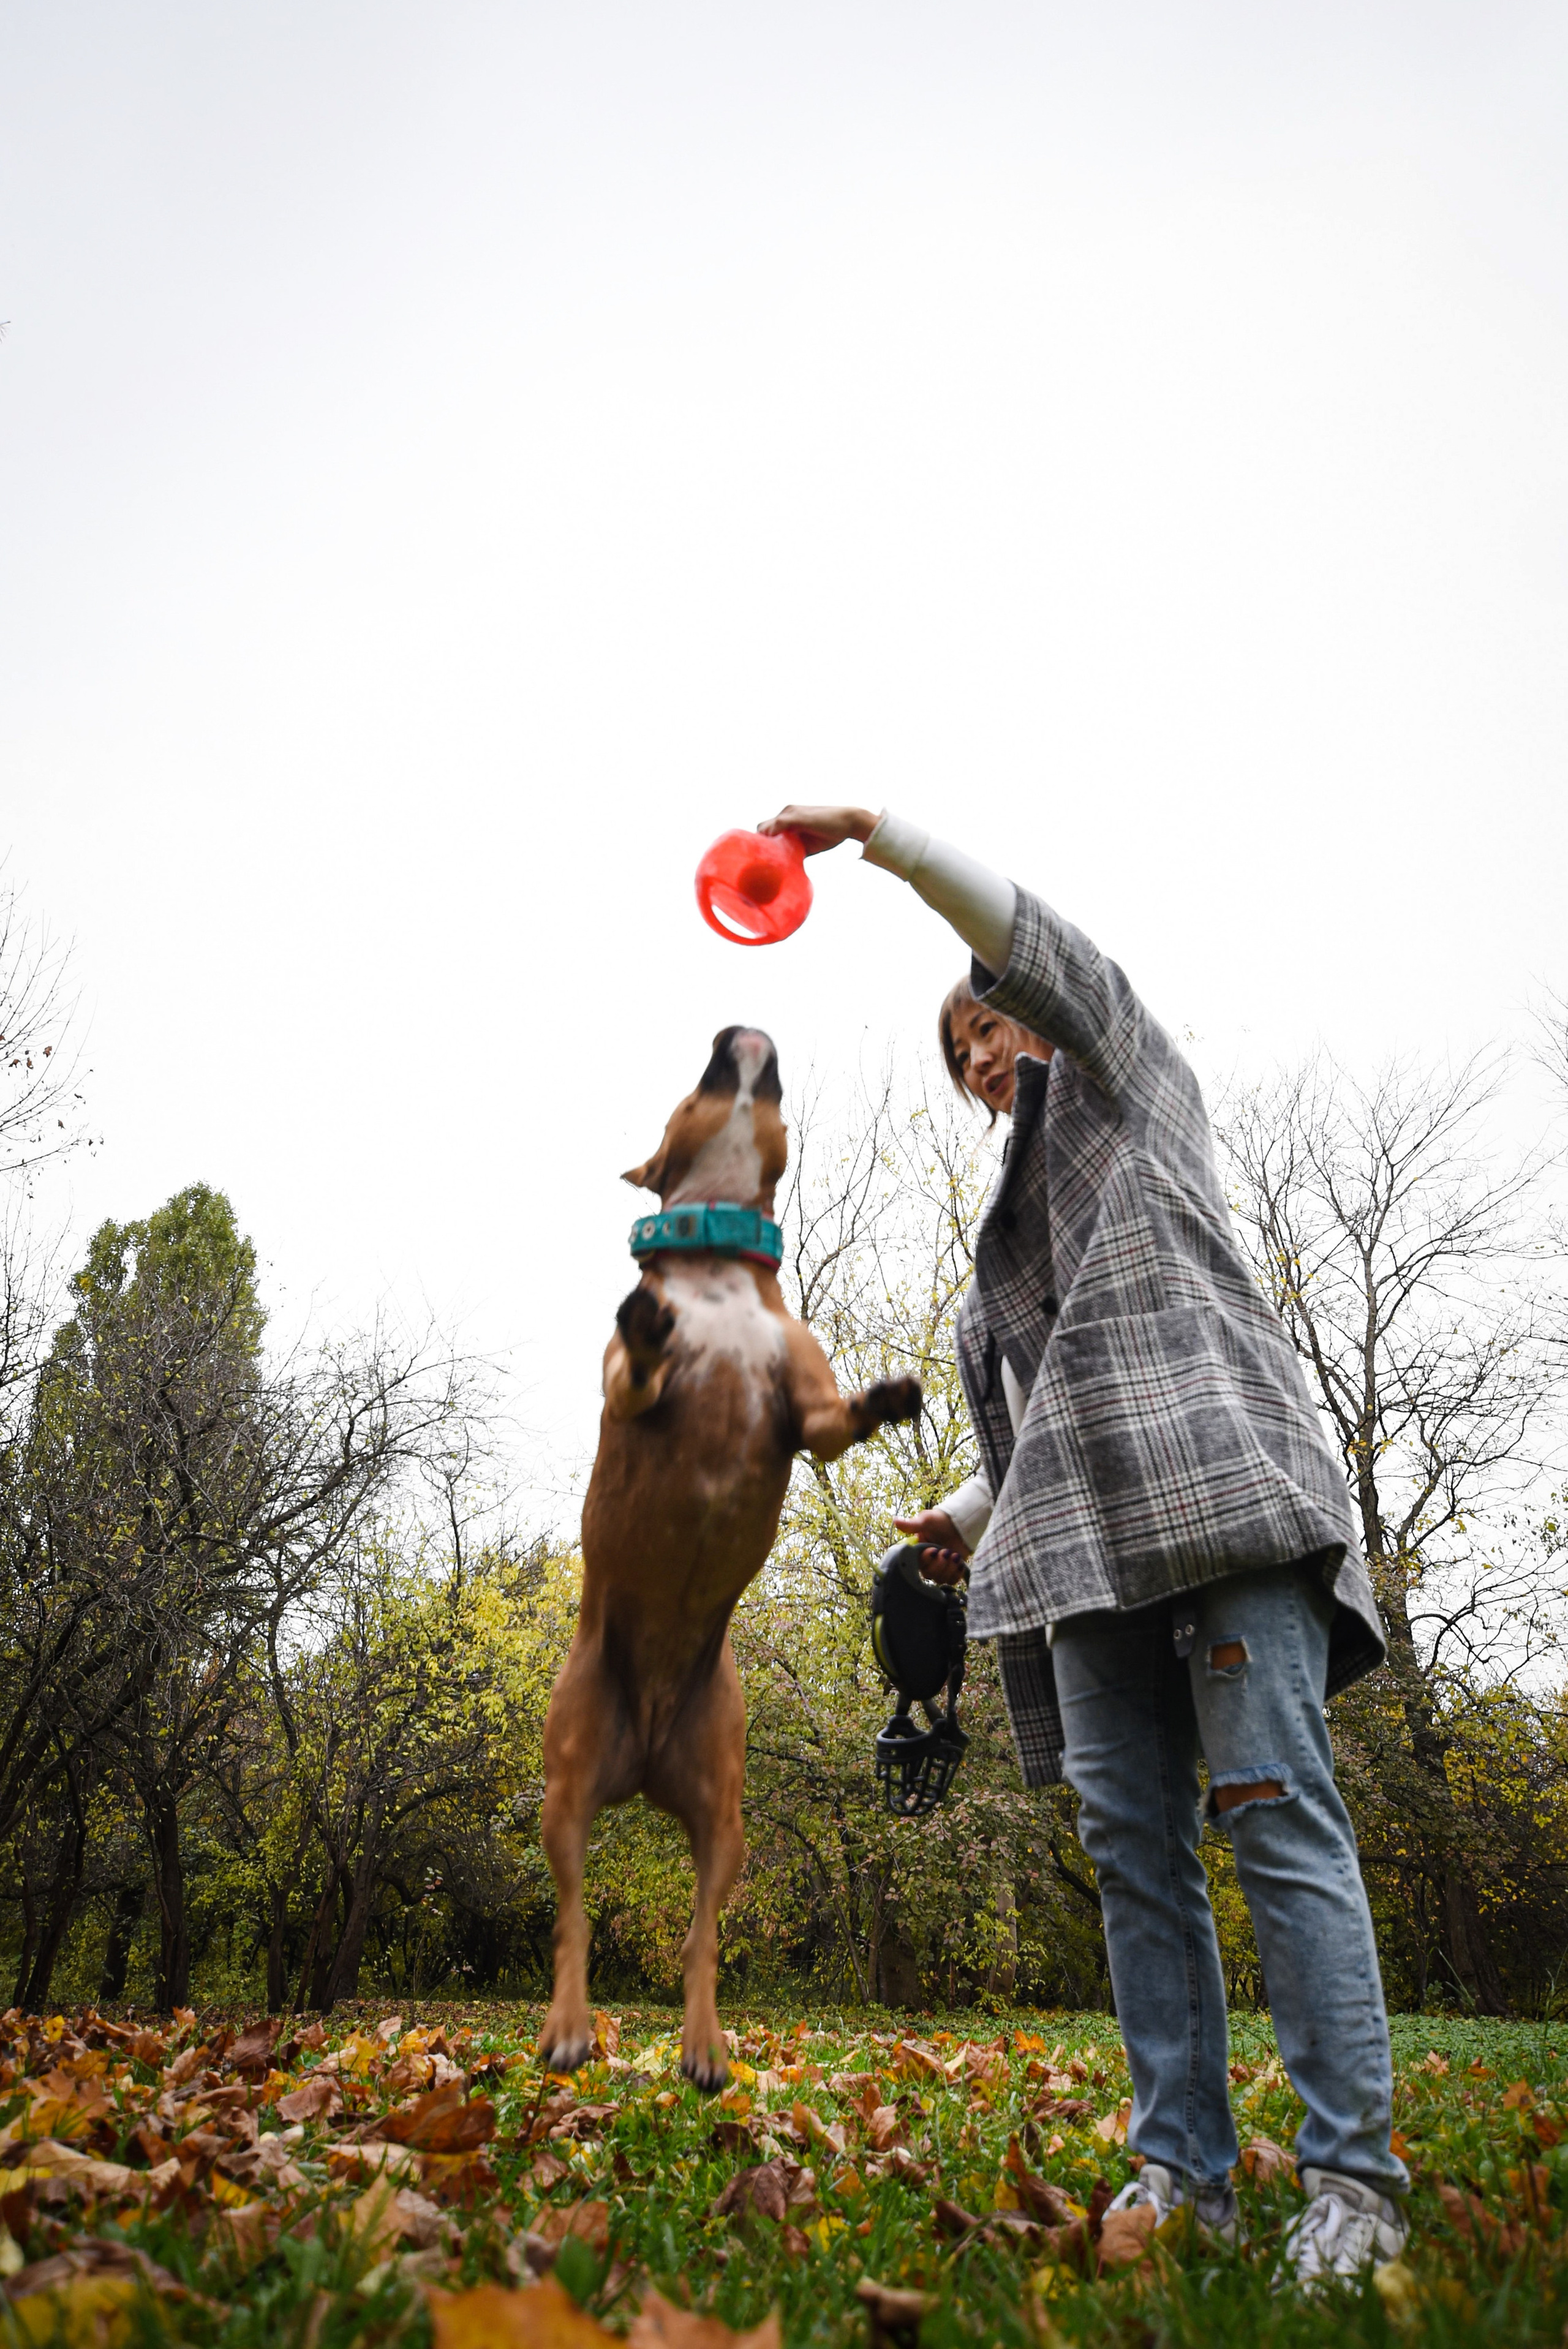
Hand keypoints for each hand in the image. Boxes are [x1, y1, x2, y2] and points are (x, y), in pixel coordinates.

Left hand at [757, 804, 877, 856]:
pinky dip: (771, 837)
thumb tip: (787, 869)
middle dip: (760, 844)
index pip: (766, 830)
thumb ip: (796, 852)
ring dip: (763, 843)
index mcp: (788, 819)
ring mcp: (789, 814)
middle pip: (762, 828)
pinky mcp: (795, 817)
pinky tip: (772, 851)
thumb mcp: (808, 846)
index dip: (763, 843)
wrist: (849, 823)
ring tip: (764, 859)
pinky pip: (775, 826)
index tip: (763, 858)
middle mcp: (786, 813)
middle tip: (763, 861)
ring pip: (765, 827)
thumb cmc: (830, 834)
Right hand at [893, 1509, 969, 1584]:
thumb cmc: (940, 1520)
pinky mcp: (951, 1570)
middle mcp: (928, 1562)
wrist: (960, 1522)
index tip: (933, 1550)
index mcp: (919, 1551)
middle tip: (947, 1551)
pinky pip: (951, 1581)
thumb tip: (895, 1521)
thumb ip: (912, 1525)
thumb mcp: (926, 1520)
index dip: (926, 1559)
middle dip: (939, 1564)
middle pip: (929, 1574)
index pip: (917, 1563)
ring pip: (940, 1579)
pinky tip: (959, 1563)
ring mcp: (940, 1567)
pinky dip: (956, 1574)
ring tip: (955, 1555)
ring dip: (949, 1568)